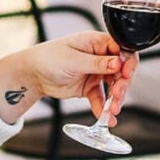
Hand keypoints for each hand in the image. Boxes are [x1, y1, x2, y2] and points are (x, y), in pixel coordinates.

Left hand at [0, 31, 137, 125]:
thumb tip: (118, 62)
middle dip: (122, 83)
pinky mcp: (89, 87)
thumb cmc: (48, 58)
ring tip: (113, 109)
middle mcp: (99, 56)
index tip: (126, 74)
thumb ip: (97, 63)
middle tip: (118, 94)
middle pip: (121, 69)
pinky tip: (106, 117)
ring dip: (116, 97)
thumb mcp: (74, 59)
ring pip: (113, 85)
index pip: (121, 49)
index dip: (127, 61)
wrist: (32, 75)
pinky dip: (104, 107)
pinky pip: (101, 97)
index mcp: (96, 42)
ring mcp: (95, 72)